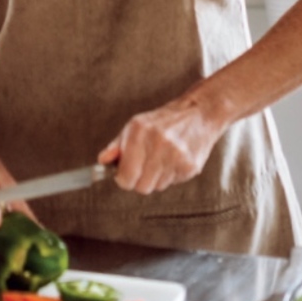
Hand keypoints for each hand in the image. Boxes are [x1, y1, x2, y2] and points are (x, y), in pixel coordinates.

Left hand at [97, 95, 225, 194]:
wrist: (198, 113)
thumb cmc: (161, 121)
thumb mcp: (134, 126)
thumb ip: (116, 146)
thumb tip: (102, 161)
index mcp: (140, 132)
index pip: (126, 176)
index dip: (123, 179)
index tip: (125, 175)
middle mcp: (158, 143)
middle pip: (141, 187)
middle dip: (139, 181)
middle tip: (143, 168)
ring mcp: (177, 155)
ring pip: (157, 186)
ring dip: (156, 178)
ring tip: (161, 159)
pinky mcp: (191, 165)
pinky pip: (173, 183)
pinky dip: (171, 175)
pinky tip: (174, 159)